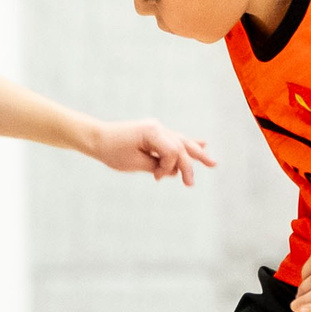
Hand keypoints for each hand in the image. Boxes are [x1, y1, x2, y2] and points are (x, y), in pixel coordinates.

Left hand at [91, 119, 215, 184]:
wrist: (97, 138)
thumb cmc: (112, 151)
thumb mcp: (134, 163)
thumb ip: (157, 166)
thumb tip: (173, 170)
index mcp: (153, 131)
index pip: (173, 152)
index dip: (168, 168)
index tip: (156, 178)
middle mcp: (158, 127)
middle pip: (182, 147)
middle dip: (190, 165)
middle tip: (192, 184)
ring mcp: (157, 129)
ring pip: (182, 142)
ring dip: (197, 153)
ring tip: (213, 163)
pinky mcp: (155, 134)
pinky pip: (175, 140)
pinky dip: (187, 145)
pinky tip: (203, 144)